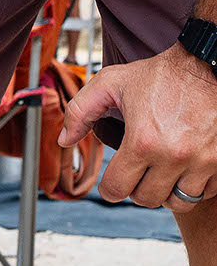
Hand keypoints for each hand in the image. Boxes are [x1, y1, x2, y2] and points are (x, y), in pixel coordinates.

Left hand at [60, 44, 216, 204]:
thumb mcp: (112, 82)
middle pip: (147, 199)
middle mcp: (174, 156)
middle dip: (137, 188)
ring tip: (162, 172)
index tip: (112, 182)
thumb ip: (81, 111)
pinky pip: (207, 192)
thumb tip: (64, 141)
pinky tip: (186, 167)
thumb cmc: (162, 74)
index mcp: (143, 141)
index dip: (109, 188)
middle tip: (138, 172)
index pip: (116, 189)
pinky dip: (195, 185)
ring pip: (179, 201)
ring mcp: (203, 161)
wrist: (208, 64)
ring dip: (167, 191)